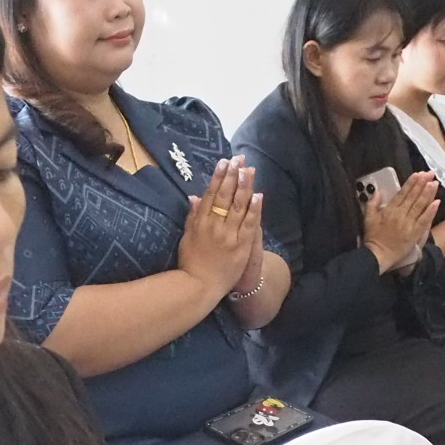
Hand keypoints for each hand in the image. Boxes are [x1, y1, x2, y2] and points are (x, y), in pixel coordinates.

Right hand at [177, 158, 260, 298]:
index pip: (211, 194)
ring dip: (244, 186)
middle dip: (233, 175)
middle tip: (239, 159)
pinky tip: (258, 195)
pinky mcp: (240, 246)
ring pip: (238, 206)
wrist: (199, 286)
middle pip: (225, 196)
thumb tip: (194, 196)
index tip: (224, 162)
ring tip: (248, 169)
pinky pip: (249, 225)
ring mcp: (228, 236)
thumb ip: (192, 216)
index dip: (218, 177)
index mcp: (200, 222)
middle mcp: (214, 226)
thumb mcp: (187, 237)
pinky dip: (254, 209)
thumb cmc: (190, 262)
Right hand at [363, 172, 439, 273]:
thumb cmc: (373, 237)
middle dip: (422, 184)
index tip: (418, 174)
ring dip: (428, 194)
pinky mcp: (414, 233)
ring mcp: (408, 224)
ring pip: (420, 206)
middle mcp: (400, 215)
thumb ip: (372, 204)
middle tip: (430, 173)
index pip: (402, 193)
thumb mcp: (368, 219)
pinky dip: (430, 211)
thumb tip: (377, 191)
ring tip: (434, 183)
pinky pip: (424, 220)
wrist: (378, 255)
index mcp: (390, 210)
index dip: (411, 183)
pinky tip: (437, 202)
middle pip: (413, 197)